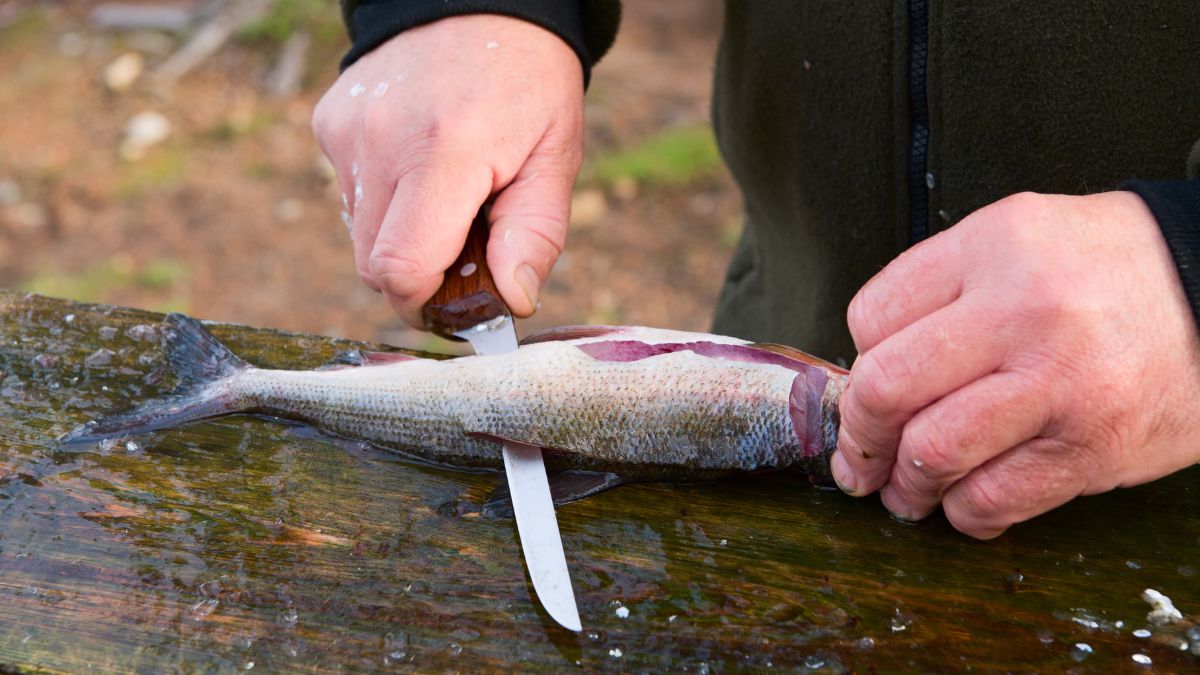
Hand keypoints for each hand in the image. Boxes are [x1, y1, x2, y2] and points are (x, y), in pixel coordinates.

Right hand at [312, 15, 583, 325]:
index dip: (425, 305)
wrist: (478, 1)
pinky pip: (350, 194)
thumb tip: (511, 301)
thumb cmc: (528, 83)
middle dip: (417, 278)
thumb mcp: (556, 156)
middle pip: (373, 264)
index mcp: (445, 152)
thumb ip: (535, 234)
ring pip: (359, 234)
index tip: (457, 306)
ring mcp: (348, 131)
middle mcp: (381, 141)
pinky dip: (384, 201)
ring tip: (447, 199)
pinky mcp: (330, 122)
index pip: (400, 268)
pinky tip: (420, 166)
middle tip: (462, 254)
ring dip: (401, 238)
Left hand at [832, 191, 1199, 537]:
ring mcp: (1058, 383)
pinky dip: (964, 513)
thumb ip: (939, 291)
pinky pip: (994, 498)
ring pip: (932, 452)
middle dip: (859, 436)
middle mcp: (1020, 311)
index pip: (872, 318)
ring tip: (905, 491)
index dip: (855, 365)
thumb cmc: (1106, 270)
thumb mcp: (1014, 238)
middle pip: (886, 388)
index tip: (862, 391)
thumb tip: (869, 367)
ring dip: (905, 487)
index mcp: (990, 249)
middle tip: (860, 457)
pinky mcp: (1091, 447)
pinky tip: (964, 503)